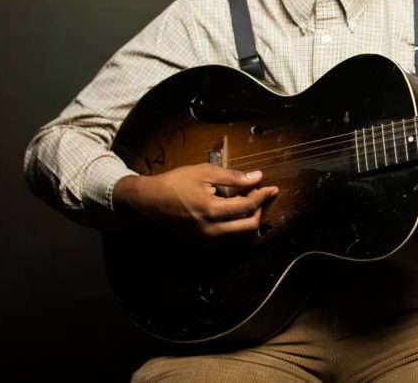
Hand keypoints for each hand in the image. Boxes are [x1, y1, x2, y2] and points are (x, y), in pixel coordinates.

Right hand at [112, 164, 277, 239]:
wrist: (146, 203)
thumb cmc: (173, 184)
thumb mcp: (203, 172)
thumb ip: (232, 176)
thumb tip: (257, 177)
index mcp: (211, 211)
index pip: (248, 206)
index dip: (263, 196)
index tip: (271, 187)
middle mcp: (210, 231)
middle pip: (250, 227)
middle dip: (261, 210)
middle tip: (262, 195)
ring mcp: (205, 241)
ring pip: (240, 237)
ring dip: (251, 220)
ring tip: (252, 202)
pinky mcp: (201, 244)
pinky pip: (228, 240)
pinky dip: (238, 227)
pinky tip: (237, 213)